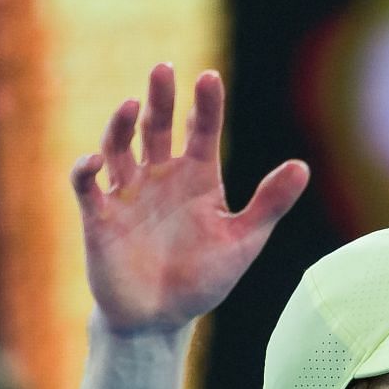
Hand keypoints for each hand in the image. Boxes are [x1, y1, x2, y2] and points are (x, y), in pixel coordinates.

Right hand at [70, 64, 309, 335]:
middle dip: (160, 98)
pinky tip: (97, 160)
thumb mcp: (243, 241)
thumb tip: (302, 166)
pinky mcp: (99, 216)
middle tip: (165, 69)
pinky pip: (86, 185)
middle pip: (157, 127)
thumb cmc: (202, 280)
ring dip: (122, 125)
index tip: (208, 78)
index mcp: (198, 179)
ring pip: (119, 147)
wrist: (159, 320)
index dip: (205, 105)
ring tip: (134, 104)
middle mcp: (160, 178)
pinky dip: (86, 170)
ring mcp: (127, 194)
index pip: (201, 131)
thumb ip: (269, 204)